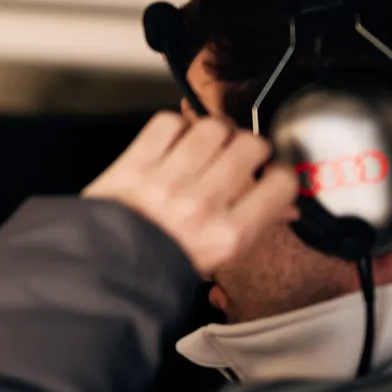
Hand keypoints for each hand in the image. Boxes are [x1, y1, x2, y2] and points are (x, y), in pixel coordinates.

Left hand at [83, 112, 297, 277]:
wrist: (104, 268)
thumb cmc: (163, 263)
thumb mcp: (219, 257)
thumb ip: (255, 226)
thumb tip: (287, 204)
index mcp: (228, 234)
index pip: (280, 183)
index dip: (279, 173)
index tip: (270, 173)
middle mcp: (201, 204)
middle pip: (249, 145)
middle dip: (250, 147)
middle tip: (239, 155)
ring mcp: (166, 182)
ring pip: (211, 128)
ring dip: (215, 132)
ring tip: (207, 145)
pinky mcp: (134, 166)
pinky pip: (167, 123)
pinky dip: (174, 126)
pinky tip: (174, 142)